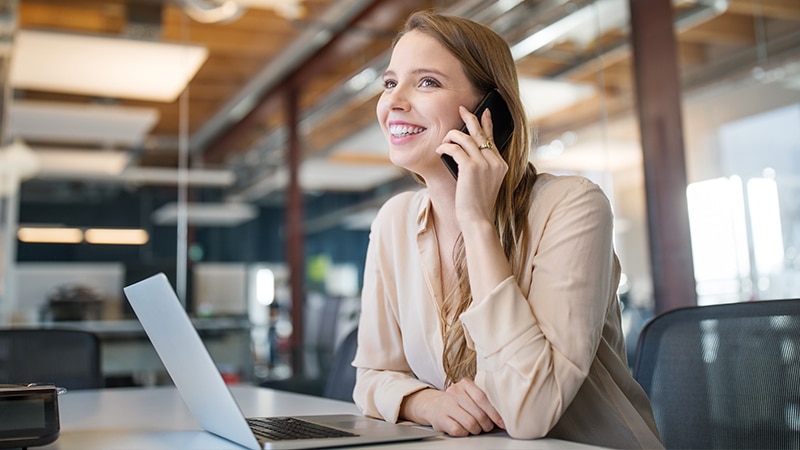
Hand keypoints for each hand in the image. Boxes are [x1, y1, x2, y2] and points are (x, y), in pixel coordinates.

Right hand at [401, 379, 504, 436]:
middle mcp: (454, 392)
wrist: (433, 406)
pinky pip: (459, 430)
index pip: (483, 398)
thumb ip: (484, 398)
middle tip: (488, 426)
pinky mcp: (441, 419)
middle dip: (487, 424)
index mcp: (465, 384)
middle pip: (478, 413)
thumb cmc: (457, 402)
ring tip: (476, 428)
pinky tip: (464, 429)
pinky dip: (465, 433)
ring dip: (477, 430)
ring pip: (470, 423)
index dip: (494, 412)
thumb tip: (504, 412)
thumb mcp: (469, 394)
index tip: (502, 422)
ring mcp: (446, 405)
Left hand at [438, 106, 507, 225]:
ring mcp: (484, 163)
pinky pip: (455, 148)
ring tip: (443, 141)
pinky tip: (440, 150)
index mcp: (501, 164)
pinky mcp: (471, 167)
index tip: (484, 112)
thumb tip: (465, 151)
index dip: (487, 124)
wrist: (478, 219)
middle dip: (469, 118)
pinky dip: (445, 147)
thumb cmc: (477, 204)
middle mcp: (495, 161)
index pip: (492, 139)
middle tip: (461, 109)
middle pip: (480, 132)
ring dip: (451, 137)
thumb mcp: (485, 183)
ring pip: (465, 138)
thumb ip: (482, 167)